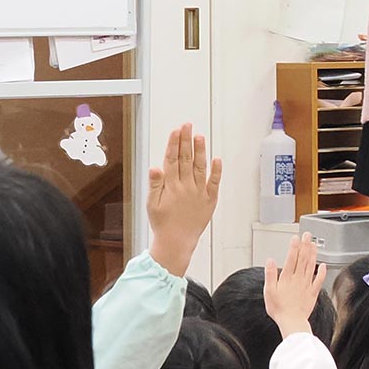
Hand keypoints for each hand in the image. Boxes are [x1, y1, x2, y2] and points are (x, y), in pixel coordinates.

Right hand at [147, 123, 221, 277]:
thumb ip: (155, 184)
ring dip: (200, 151)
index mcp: (171, 186)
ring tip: (199, 136)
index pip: (172, 159)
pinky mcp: (209, 200)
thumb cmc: (163, 224)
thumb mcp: (152, 204)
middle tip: (187, 125)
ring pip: (200, 167)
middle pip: (186, 159)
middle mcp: (186, 186)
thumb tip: (155, 167)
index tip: (176, 131)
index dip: (174, 144)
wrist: (177, 242)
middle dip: (186, 140)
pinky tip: (216, 159)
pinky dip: (216, 171)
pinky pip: (214, 183)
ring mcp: (199, 192)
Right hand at [264, 233, 326, 339]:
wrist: (292, 322)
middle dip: (305, 245)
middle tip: (308, 235)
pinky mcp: (313, 293)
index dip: (294, 246)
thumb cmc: (279, 309)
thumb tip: (270, 261)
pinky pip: (319, 280)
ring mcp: (307, 285)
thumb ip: (270, 275)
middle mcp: (298, 279)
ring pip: (311, 266)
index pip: (291, 258)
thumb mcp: (269, 291)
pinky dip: (322, 272)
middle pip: (303, 259)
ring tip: (314, 244)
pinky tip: (323, 265)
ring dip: (313, 254)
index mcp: (287, 278)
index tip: (296, 237)